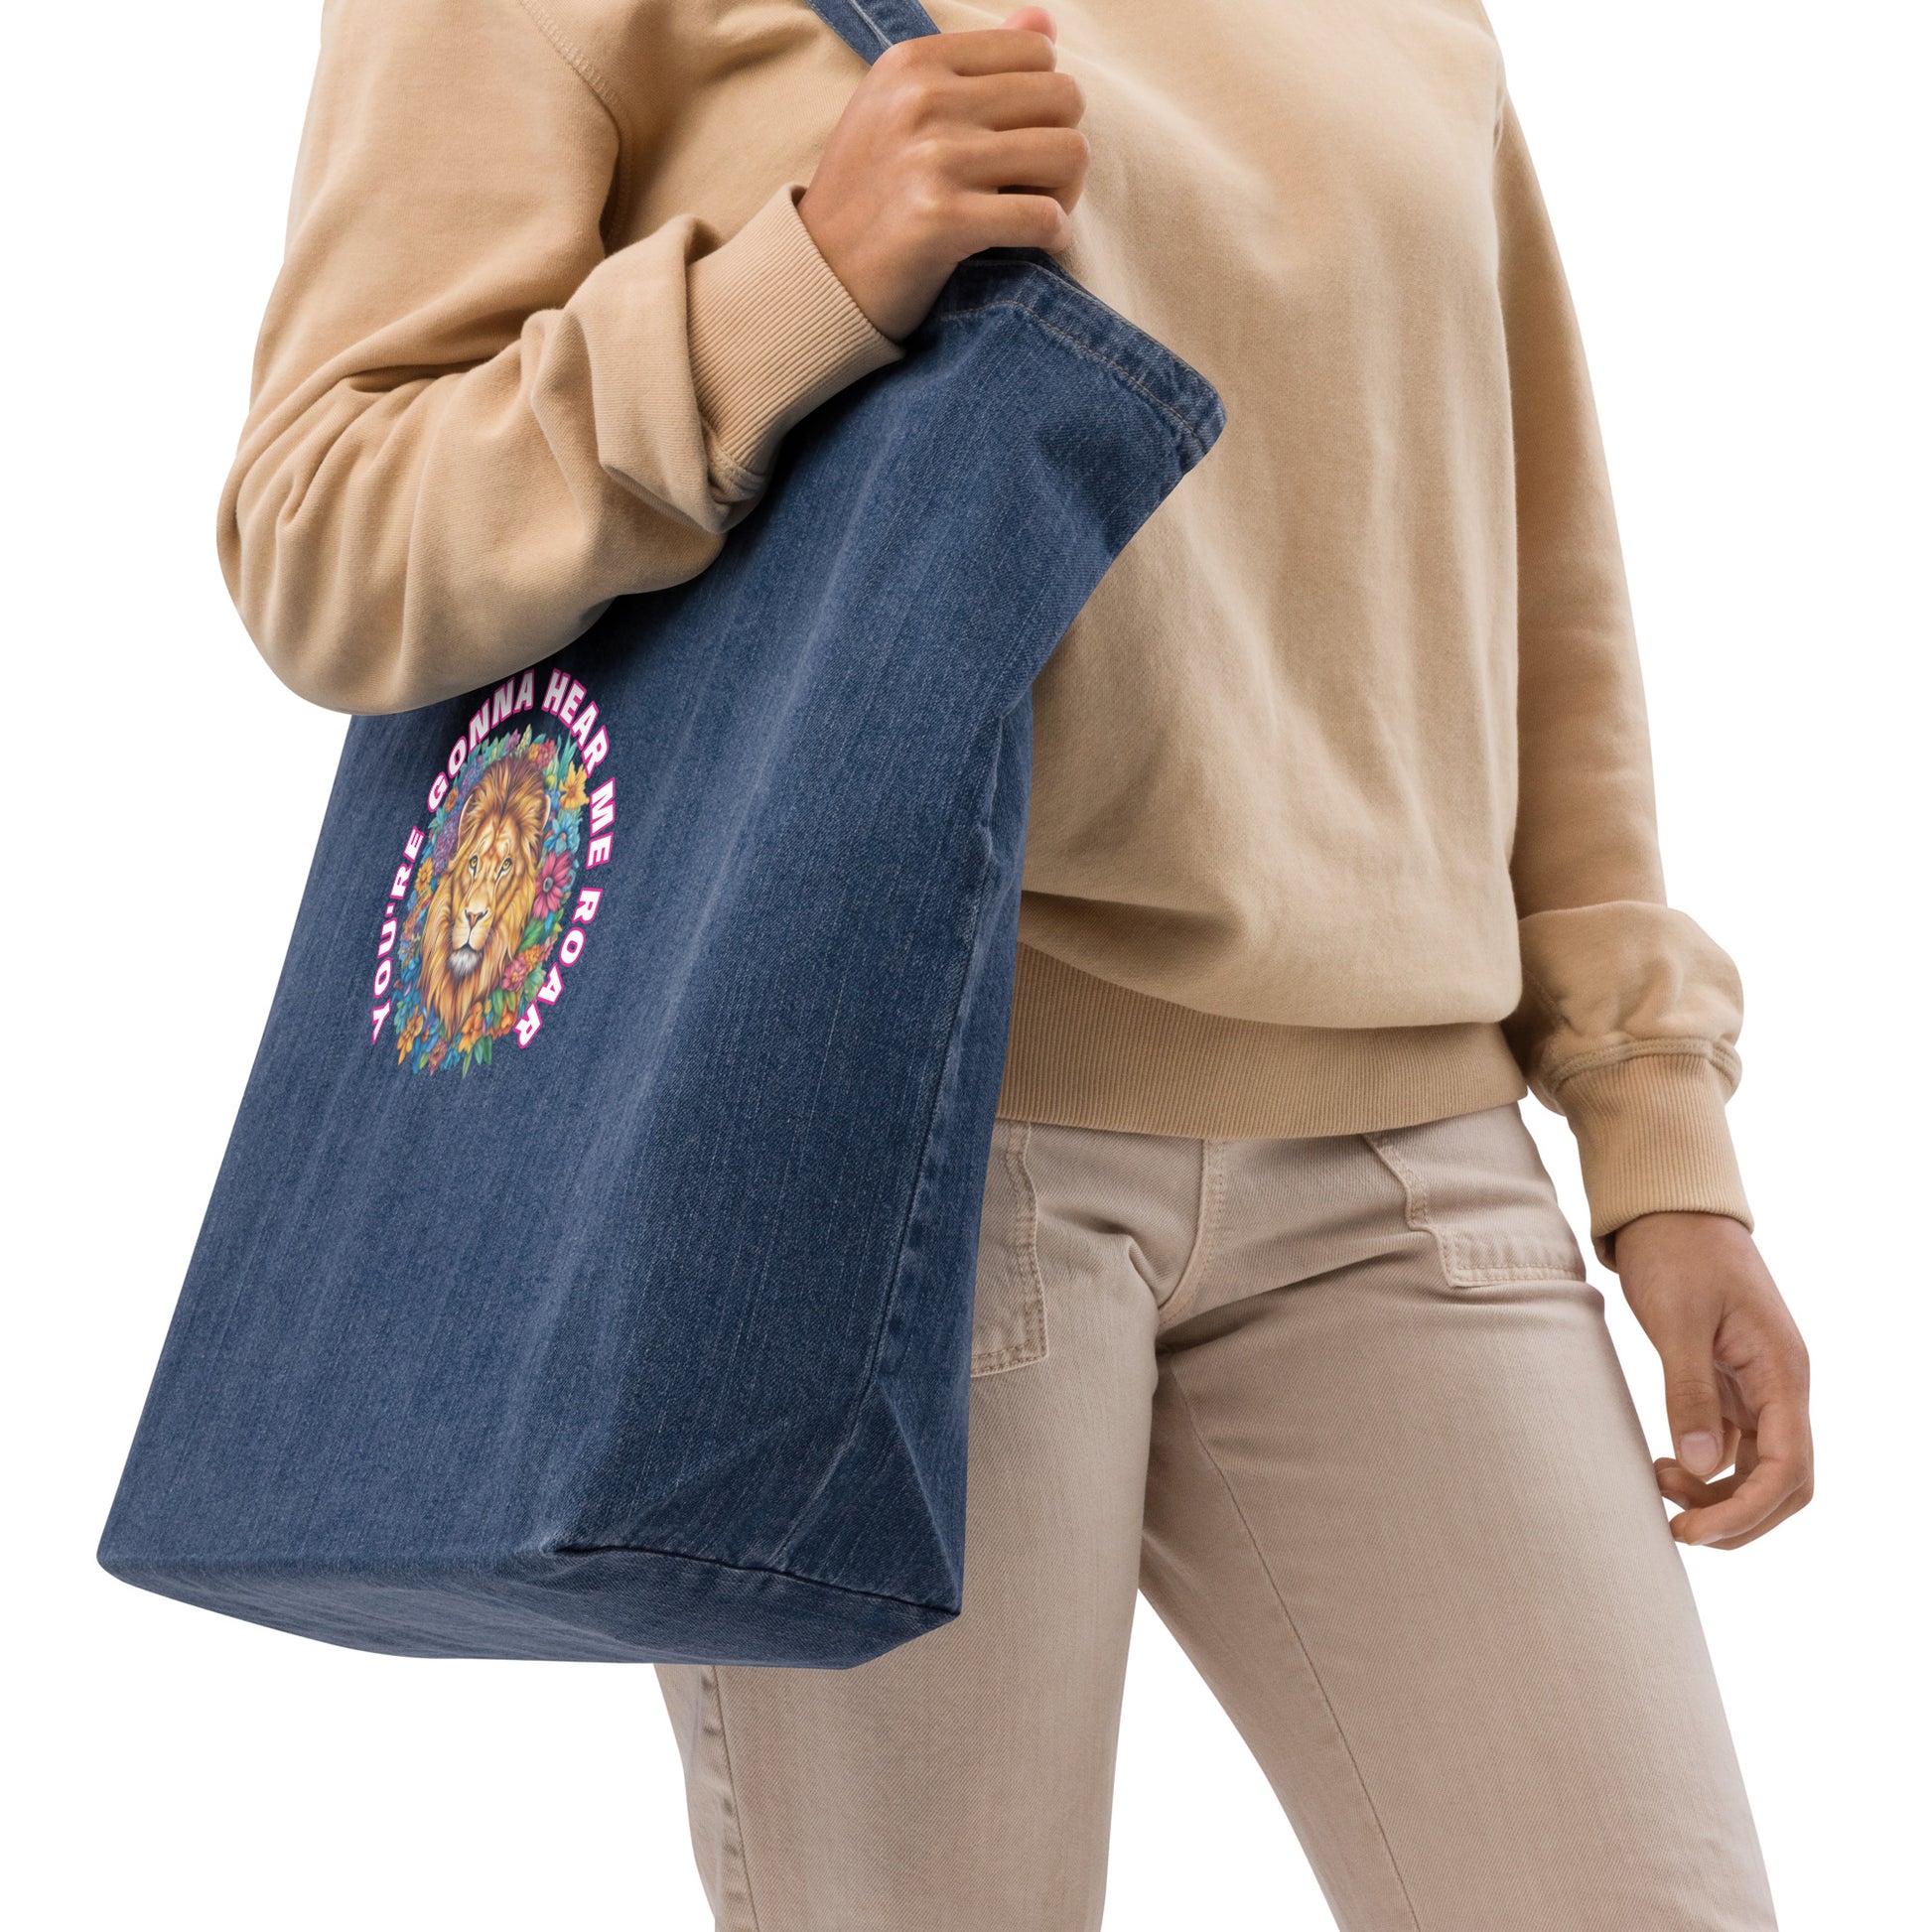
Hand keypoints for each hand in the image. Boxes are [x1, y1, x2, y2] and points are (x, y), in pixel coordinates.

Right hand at [798, 8, 1087, 339]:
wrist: (818, 275)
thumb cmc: (871, 194)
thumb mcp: (903, 108)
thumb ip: (976, 64)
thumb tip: (1044, 20)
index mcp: (915, 61)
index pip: (1038, 53)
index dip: (1044, 103)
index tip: (1021, 144)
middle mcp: (922, 99)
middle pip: (1064, 98)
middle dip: (1062, 147)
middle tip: (1037, 187)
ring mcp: (931, 158)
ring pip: (1069, 152)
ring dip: (1065, 193)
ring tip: (1037, 215)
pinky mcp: (940, 220)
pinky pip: (1045, 216)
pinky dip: (1054, 235)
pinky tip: (1038, 245)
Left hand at [1614, 1211, 1813, 1548]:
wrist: (1668, 1208)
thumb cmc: (1675, 1252)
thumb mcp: (1676, 1320)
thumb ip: (1690, 1392)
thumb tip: (1702, 1466)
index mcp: (1783, 1371)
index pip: (1787, 1468)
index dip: (1744, 1512)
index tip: (1688, 1532)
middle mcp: (1781, 1385)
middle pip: (1785, 1482)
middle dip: (1737, 1517)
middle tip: (1674, 1524)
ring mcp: (1759, 1386)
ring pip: (1760, 1469)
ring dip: (1717, 1495)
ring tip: (1658, 1478)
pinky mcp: (1732, 1383)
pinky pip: (1736, 1446)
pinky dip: (1708, 1469)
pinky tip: (1667, 1465)